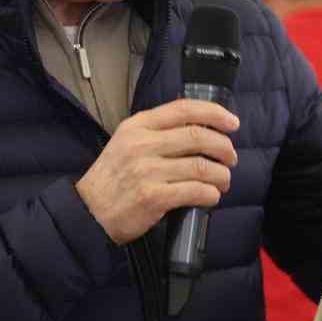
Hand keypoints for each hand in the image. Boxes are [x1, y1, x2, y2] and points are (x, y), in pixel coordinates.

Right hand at [75, 99, 239, 244]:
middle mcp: (142, 144)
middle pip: (198, 136)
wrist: (89, 212)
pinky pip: (195, 191)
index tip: (232, 123)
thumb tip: (199, 127)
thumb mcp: (126, 142)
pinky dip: (210, 194)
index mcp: (138, 126)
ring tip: (223, 181)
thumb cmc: (112, 178)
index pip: (183, 109)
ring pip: (201, 166)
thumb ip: (156, 131)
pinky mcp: (153, 197)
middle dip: (224, 147)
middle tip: (231, 158)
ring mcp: (147, 171)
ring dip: (221, 175)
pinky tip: (211, 197)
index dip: (214, 114)